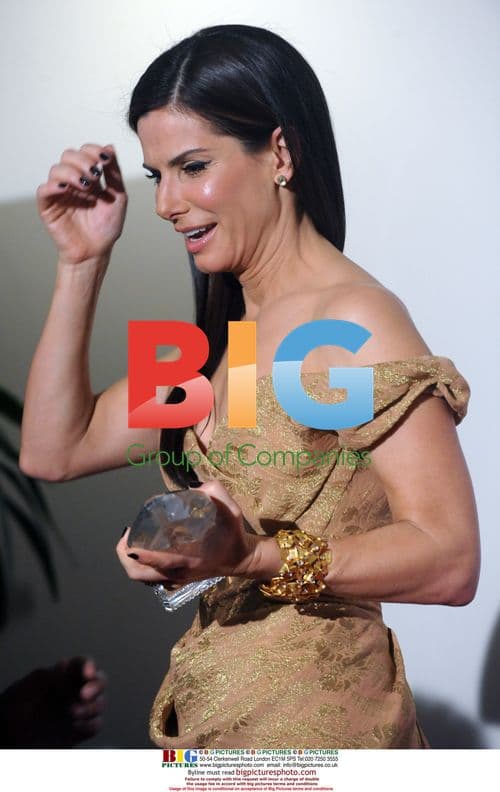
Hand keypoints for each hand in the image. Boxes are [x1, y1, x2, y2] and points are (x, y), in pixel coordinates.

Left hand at [0, 656, 105, 747]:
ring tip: (72, 713)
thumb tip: (65, 664)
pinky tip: (75, 726)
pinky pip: (95, 725)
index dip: (89, 665)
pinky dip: (89, 725)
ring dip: (91, 707)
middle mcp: (74, 691)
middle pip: (100, 681)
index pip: (82, 664)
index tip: (88, 673)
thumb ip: (48, 675)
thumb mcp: (26, 688)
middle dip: (97, 686)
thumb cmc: (12, 709)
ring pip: (99, 704)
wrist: (7, 738)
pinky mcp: (79, 731)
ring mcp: (78, 711)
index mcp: (62, 675)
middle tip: (84, 695)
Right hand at [36, 143, 127, 264]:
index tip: (106, 159)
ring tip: (86, 186)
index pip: (85, 152)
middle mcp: (72, 181)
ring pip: (57, 169)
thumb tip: (110, 147)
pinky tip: (67, 188)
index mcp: (88, 176)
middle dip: (83, 160)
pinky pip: (44, 189)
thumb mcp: (118, 196)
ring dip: (72, 172)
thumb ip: (115, 173)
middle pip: (69, 155)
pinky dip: (54, 185)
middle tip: (96, 174)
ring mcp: (60, 192)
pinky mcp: (48, 206)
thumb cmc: (107, 227)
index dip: (93, 150)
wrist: (97, 251)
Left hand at [116, 481, 262, 586]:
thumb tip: (195, 485)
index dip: (140, 553)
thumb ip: (217, 495)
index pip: (158, 562)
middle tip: (127, 535)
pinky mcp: (175, 579)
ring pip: (142, 577)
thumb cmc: (234, 537)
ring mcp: (175, 578)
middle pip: (139, 574)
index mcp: (190, 560)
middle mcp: (178, 573)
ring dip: (130, 560)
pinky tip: (142, 548)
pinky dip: (140, 564)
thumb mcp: (233, 512)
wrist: (242, 560)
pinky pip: (149, 577)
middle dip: (125, 555)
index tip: (130, 536)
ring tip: (130, 540)